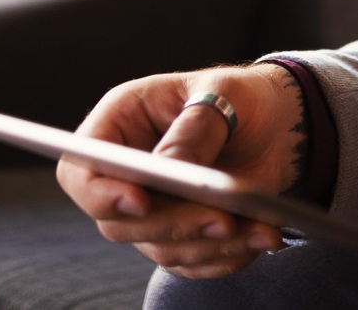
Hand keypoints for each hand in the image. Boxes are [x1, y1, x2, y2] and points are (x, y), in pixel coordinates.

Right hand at [57, 64, 304, 278]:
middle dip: (173, 225)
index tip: (140, 200)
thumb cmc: (239, 97)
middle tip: (222, 219)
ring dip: (209, 244)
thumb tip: (170, 166)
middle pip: (119, 222)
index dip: (101, 193)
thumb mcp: (221, 96)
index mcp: (120, 123)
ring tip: (257, 226)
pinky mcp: (181, 235)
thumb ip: (194, 130)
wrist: (277, 123)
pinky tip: (261, 235)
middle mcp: (128, 171)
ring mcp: (152, 208)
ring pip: (160, 248)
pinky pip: (193, 262)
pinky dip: (227, 256)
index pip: (81, 170)